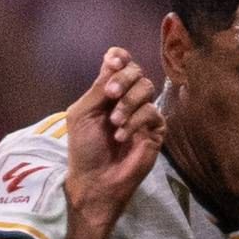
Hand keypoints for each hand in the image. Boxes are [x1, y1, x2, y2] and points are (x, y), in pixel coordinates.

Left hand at [63, 47, 163, 219]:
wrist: (95, 180)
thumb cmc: (84, 148)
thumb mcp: (83, 114)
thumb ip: (99, 88)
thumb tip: (113, 59)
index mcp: (108, 91)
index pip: (121, 63)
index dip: (120, 58)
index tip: (113, 62)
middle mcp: (127, 97)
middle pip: (136, 71)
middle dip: (123, 79)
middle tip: (110, 95)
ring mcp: (143, 113)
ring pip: (146, 88)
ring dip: (128, 103)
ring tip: (114, 124)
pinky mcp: (156, 129)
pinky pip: (152, 112)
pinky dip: (135, 122)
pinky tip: (121, 137)